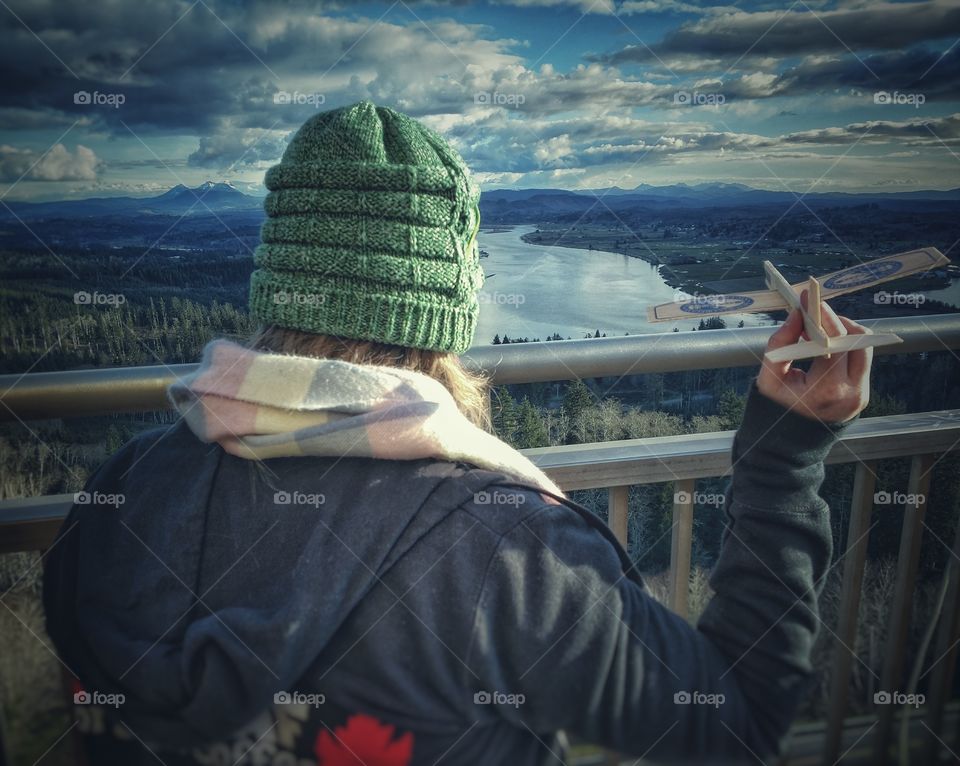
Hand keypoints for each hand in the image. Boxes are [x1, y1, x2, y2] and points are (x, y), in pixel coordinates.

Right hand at [756, 292, 872, 423]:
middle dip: (837, 322)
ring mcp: (861, 395)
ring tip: (819, 332)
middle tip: (815, 315)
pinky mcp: (862, 395)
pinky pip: (859, 362)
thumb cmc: (774, 409)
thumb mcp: (769, 377)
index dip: (823, 317)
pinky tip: (825, 348)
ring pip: (863, 349)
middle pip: (859, 341)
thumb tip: (797, 314)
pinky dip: (844, 349)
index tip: (809, 299)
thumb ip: (781, 342)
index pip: (835, 342)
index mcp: (827, 389)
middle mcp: (852, 392)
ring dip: (844, 334)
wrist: (787, 444)